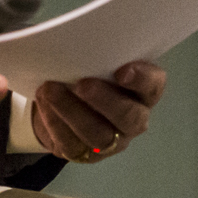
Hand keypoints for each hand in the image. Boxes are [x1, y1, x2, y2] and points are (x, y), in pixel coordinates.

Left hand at [32, 60, 165, 163]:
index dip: (141, 80)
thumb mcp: (97, 61)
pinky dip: (55, 123)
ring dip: (72, 112)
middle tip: (82, 85)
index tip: (121, 71)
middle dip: (105, 100)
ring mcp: (113, 141)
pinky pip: (73, 144)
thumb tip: (79, 43)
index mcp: (144, 91)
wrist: (65, 102)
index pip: (153, 85)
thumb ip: (98, 55)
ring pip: (99, 135)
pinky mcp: (88, 155)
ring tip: (50, 91)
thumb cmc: (88, 72)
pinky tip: (44, 105)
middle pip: (130, 116)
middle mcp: (135, 118)